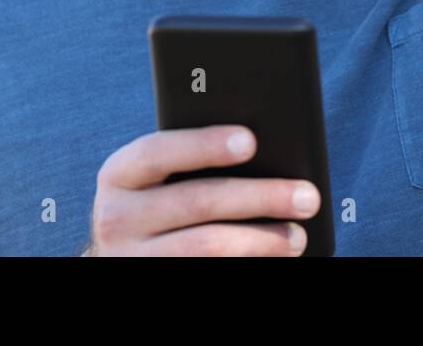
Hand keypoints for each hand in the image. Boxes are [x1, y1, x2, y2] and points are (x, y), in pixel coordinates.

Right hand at [83, 125, 320, 255]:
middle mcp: (115, 217)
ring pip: (207, 246)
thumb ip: (189, 160)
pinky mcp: (152, 281)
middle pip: (196, 201)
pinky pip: (204, 271)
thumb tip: (258, 147)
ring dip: (261, 240)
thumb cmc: (157, 201)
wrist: (122, 257)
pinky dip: (247, 263)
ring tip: (298, 235)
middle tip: (307, 196)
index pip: (159, 151)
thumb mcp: (158, 178)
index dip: (204, 144)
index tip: (251, 140)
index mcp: (119, 174)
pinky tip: (273, 256)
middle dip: (259, 196)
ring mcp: (133, 257)